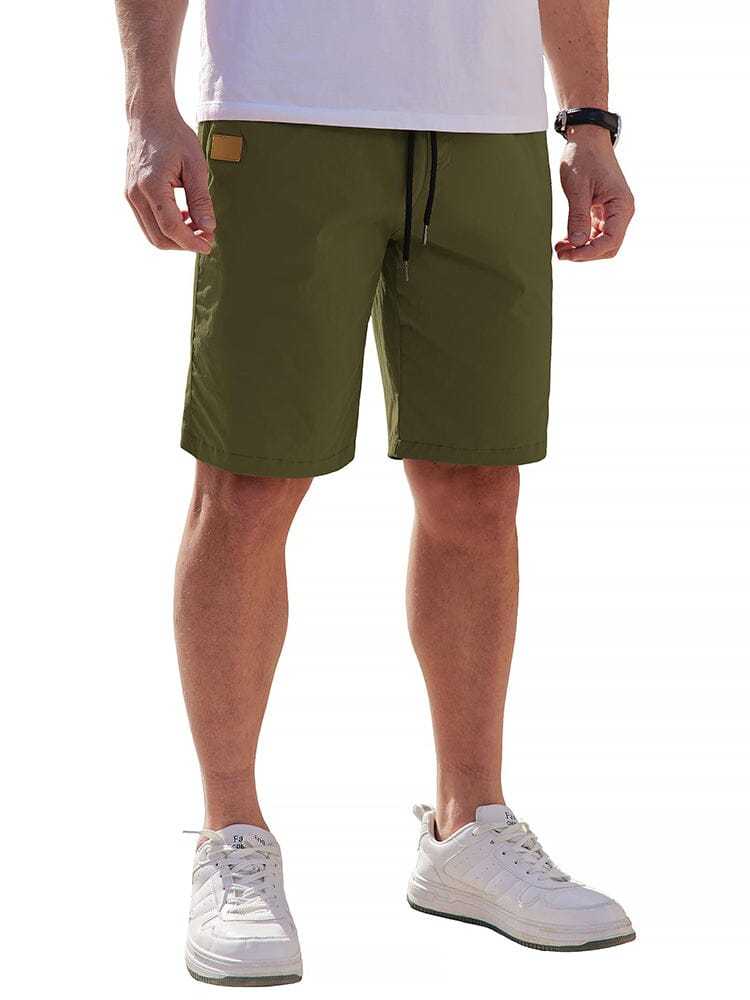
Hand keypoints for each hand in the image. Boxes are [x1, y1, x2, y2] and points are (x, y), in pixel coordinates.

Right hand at [125, 112, 214, 252]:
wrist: (149, 117)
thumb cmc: (174, 135)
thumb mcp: (195, 165)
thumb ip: (201, 199)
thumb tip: (208, 228)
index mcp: (151, 186)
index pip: (171, 228)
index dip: (191, 242)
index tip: (209, 245)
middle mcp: (135, 194)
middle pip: (159, 238)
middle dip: (184, 244)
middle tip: (206, 237)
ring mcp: (130, 195)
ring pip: (152, 234)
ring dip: (176, 238)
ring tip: (197, 226)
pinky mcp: (131, 194)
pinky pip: (148, 222)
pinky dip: (166, 227)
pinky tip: (184, 216)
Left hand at [555, 126, 634, 261]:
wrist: (587, 138)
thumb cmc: (583, 157)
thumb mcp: (577, 188)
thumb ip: (577, 217)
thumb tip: (577, 243)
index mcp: (621, 205)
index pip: (610, 241)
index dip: (589, 253)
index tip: (568, 255)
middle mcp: (622, 211)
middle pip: (608, 247)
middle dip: (585, 254)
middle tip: (561, 254)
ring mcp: (614, 212)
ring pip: (601, 243)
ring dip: (581, 249)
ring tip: (559, 249)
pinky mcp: (604, 212)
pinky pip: (595, 234)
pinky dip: (581, 240)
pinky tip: (565, 241)